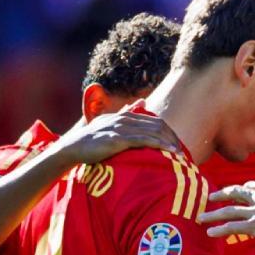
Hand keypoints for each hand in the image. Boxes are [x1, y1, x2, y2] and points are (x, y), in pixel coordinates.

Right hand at [50, 102, 181, 164]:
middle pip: (157, 125)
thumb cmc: (91, 140)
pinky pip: (143, 140)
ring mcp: (120, 129)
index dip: (168, 132)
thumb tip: (143, 101)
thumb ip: (126, 112)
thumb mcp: (110, 123)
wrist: (71, 148)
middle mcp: (124, 119)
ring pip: (152, 132)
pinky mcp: (116, 139)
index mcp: (124, 116)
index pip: (154, 121)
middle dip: (172, 137)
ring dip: (168, 142)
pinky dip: (159, 145)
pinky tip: (169, 151)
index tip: (177, 144)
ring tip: (179, 153)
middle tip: (183, 150)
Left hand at [201, 170, 254, 247]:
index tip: (236, 191)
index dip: (242, 189)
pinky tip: (210, 232)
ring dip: (213, 215)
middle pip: (234, 194)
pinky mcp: (254, 226)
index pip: (250, 186)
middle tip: (211, 197)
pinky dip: (220, 229)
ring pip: (228, 212)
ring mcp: (254, 212)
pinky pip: (232, 227)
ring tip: (201, 218)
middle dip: (221, 195)